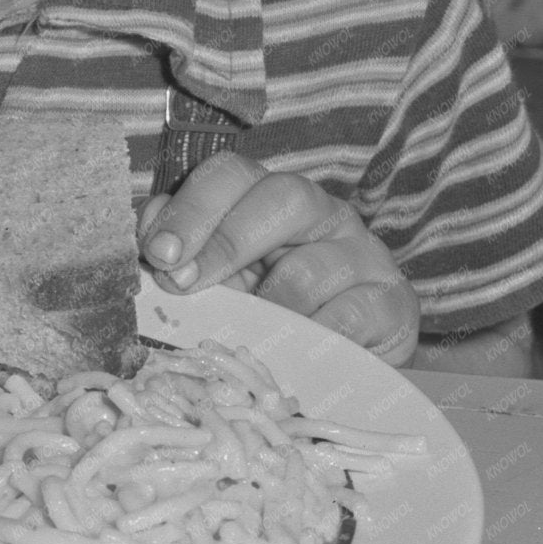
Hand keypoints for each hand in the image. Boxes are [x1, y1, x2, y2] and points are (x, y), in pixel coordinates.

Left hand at [138, 155, 420, 365]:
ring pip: (312, 264)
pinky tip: (295, 353)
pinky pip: (353, 313)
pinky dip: (316, 336)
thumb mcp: (221, 282)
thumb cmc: (270, 317)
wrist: (344, 369)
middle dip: (223, 241)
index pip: (232, 174)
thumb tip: (148, 247)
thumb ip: (183, 255)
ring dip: (268, 303)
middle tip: (183, 285)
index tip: (158, 254)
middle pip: (279, 197)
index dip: (192, 207)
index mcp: (269, 199)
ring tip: (245, 331)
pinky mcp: (394, 302)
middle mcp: (320, 215)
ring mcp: (362, 255)